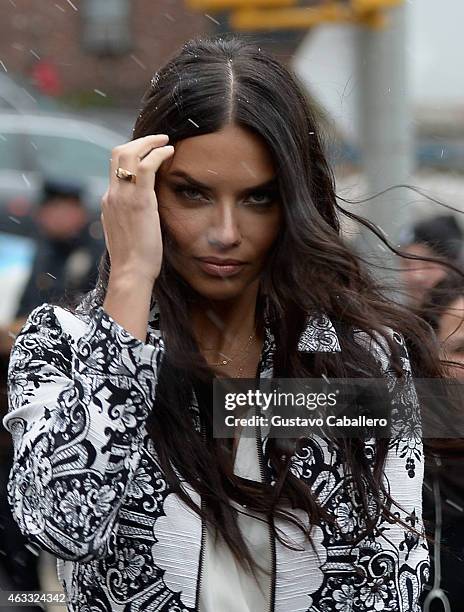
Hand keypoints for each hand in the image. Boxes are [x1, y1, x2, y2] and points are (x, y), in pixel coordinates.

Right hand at [101, 134, 174, 284]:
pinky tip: (170, 151)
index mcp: (109, 202)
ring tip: (165, 141)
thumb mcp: (126, 233)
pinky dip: (158, 153)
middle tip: (157, 140)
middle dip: (138, 142)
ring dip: (148, 142)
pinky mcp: (140, 201)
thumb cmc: (133, 260)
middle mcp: (112, 194)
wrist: (131, 272)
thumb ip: (128, 218)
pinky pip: (147, 166)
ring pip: (128, 154)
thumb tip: (140, 213)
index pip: (115, 168)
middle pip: (117, 153)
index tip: (147, 153)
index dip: (132, 156)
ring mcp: (123, 196)